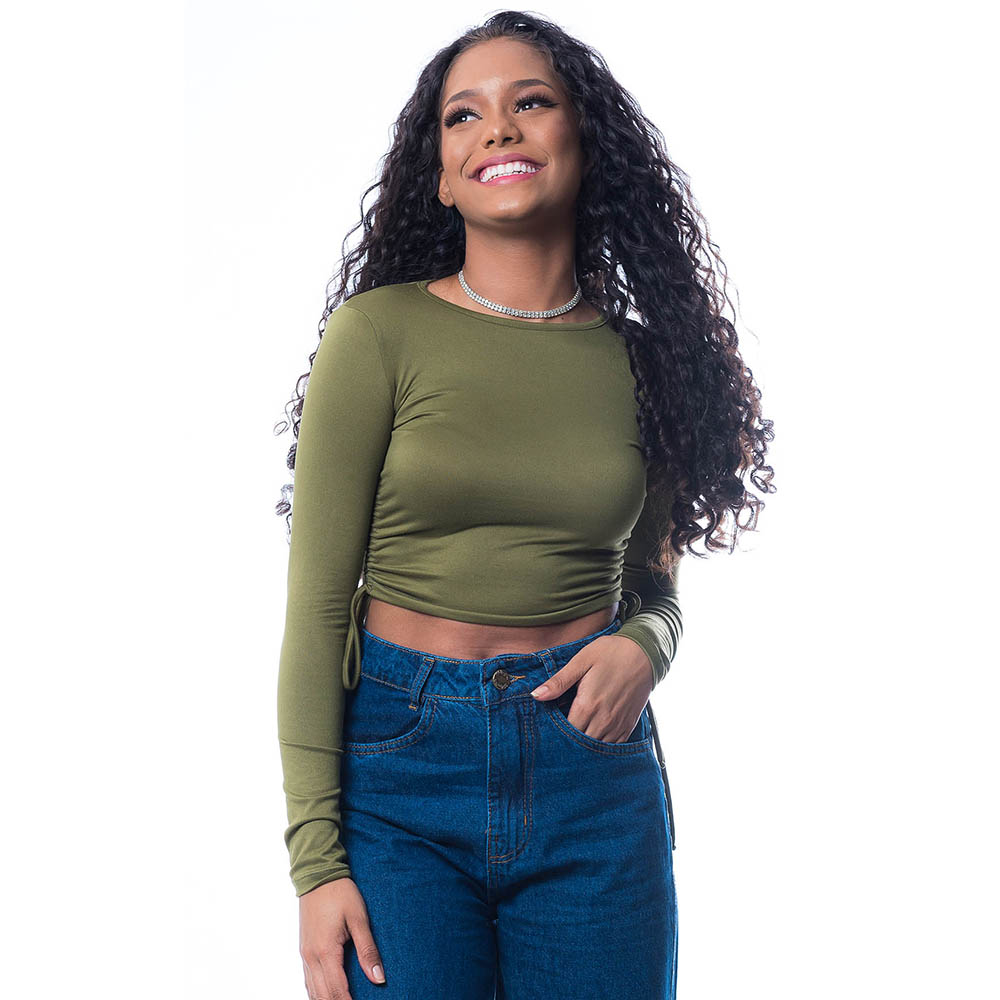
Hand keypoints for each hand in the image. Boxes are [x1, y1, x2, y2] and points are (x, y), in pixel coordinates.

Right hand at [298, 877, 385, 997]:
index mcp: (325, 951)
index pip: (337, 991)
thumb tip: (379, 978)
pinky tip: (325, 996)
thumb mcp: (359, 918)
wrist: (318, 875)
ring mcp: (305, 954)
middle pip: (323, 996)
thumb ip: (368, 950)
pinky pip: (308, 980)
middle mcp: (311, 957)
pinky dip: (316, 993)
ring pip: (312, 990)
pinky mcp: (304, 949)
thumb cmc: (340, 893)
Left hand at [530, 634, 654, 741]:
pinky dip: (601, 746)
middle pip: (580, 744)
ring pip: (596, 748)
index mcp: (588, 705)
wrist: (645, 652)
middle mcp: (603, 720)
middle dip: (568, 742)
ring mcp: (618, 725)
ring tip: (575, 736)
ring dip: (585, 746)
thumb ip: (559, 681)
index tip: (548, 729)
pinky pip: (613, 747)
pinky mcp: (629, 725)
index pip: (566, 732)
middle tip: (559, 735)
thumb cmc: (611, 653)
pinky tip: (593, 736)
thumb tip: (536, 695)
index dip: (555, 734)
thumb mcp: (581, 661)